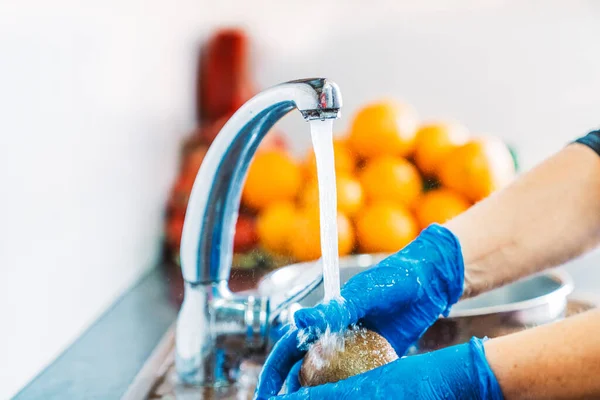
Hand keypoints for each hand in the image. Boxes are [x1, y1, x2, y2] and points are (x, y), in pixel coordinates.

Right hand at [255, 224, 464, 398]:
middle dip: (288, 389)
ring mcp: (354, 349)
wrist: (429, 282)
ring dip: (315, 394)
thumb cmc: (396, 279)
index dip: (275, 369)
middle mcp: (334, 335)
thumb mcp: (367, 293)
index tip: (267, 391)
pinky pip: (357, 379)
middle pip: (303, 366)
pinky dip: (348, 392)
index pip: (291, 345)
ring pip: (327, 377)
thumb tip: (299, 318)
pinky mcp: (376, 358)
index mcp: (325, 318)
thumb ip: (336, 309)